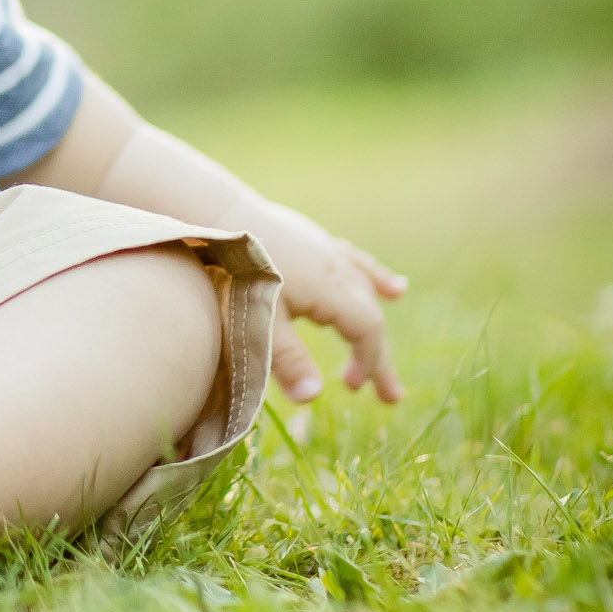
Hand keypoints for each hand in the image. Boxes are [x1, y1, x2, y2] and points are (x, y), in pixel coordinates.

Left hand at [243, 198, 406, 404]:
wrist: (217, 212)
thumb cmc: (236, 271)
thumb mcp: (258, 320)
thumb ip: (287, 359)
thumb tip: (313, 399)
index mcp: (330, 289)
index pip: (367, 330)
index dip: (369, 362)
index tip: (354, 389)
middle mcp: (337, 268)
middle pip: (371, 315)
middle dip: (379, 356)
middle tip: (390, 397)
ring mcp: (327, 251)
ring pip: (365, 292)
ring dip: (376, 326)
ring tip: (387, 356)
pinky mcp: (314, 241)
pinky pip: (356, 264)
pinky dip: (375, 280)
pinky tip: (394, 289)